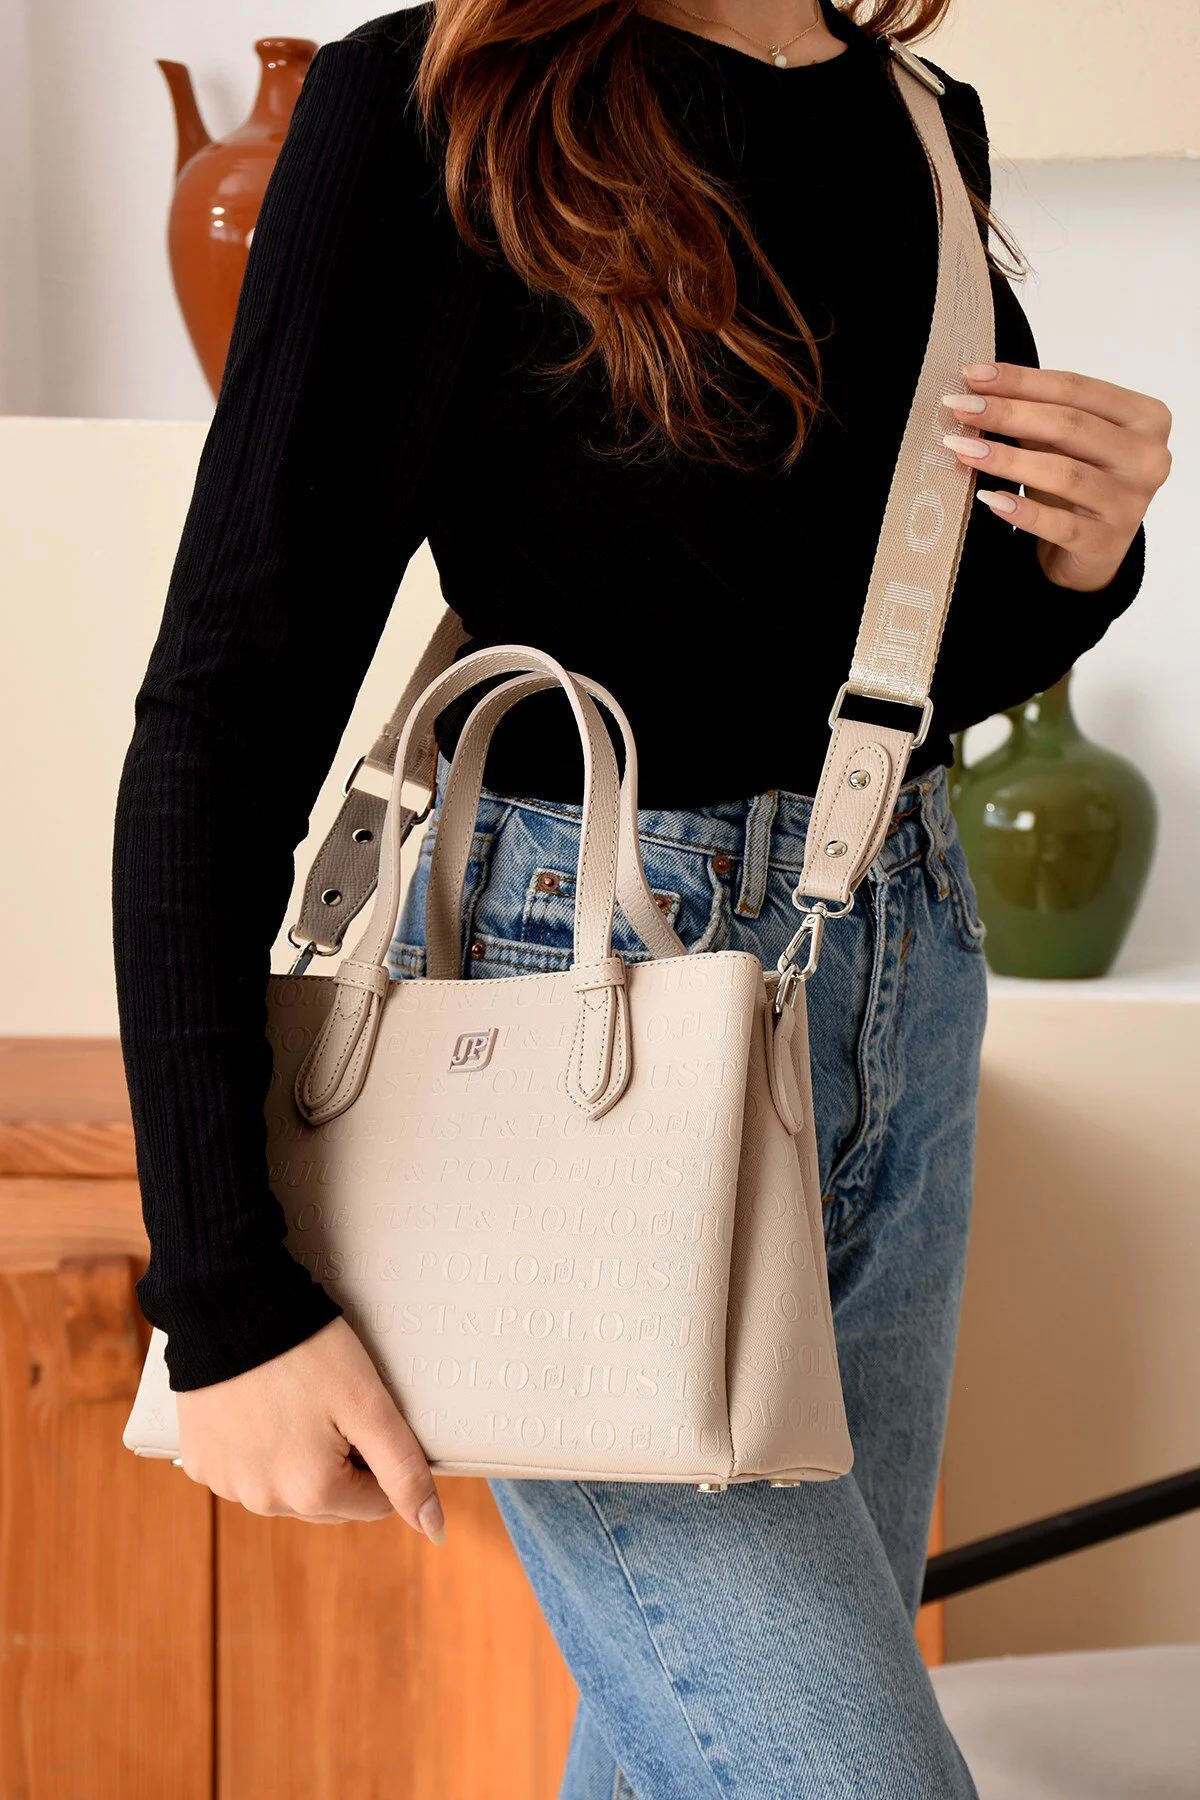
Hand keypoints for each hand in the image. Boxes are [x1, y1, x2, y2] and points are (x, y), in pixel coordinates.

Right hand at [175, 1316, 445, 1537]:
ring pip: (285, 1488)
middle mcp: (265, 1502)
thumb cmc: (307, 1351)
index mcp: (312, 1493)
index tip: (363, 1414)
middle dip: (341, 1462)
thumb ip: (403, 1469)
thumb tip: (433, 1527)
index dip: (378, 1456)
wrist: (230, 1307)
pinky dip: (257, 1448)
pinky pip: (243, 1470)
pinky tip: (259, 1407)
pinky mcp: (200, 1462)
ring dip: (298, 1459)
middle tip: (331, 1405)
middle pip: (330, 1499)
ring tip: (294, 1402)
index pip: (376, 1502)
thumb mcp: (368, 1404)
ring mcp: (227, 1484)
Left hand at [940, 362, 1171, 592]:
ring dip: (1007, 459)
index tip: (973, 375)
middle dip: (1009, 413)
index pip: (1076, 389)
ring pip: (1064, 474)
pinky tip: (989, 499)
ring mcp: (1130, 503)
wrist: (1093, 552)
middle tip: (961, 409)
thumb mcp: (1064, 443)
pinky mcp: (1107, 544)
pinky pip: (1059, 525)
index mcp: (1145, 418)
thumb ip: (1036, 415)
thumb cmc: (1078, 486)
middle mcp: (1147, 457)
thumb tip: (978, 389)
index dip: (1022, 380)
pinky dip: (1022, 511)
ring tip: (963, 449)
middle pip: (1070, 426)